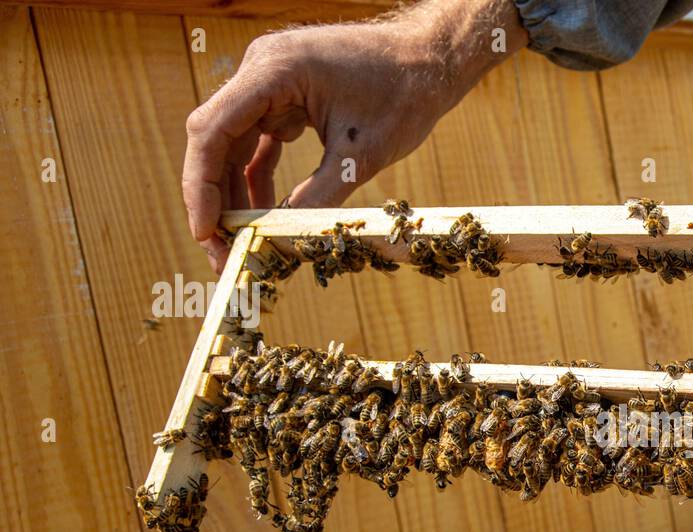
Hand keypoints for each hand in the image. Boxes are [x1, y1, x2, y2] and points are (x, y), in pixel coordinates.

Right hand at [182, 0, 525, 270]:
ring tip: (240, 242)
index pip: (213, 131)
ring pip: (234, 144)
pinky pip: (259, 140)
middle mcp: (262, 69)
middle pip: (215, 139)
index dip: (201, 186)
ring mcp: (271, 81)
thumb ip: (320, 196)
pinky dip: (257, 177)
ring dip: (234, 193)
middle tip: (220, 251)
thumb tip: (282, 239)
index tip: (205, 231)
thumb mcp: (362, 154)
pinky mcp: (286, 95)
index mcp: (274, 70)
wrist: (430, 59)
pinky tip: (262, 214)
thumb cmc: (404, 94)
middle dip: (213, 198)